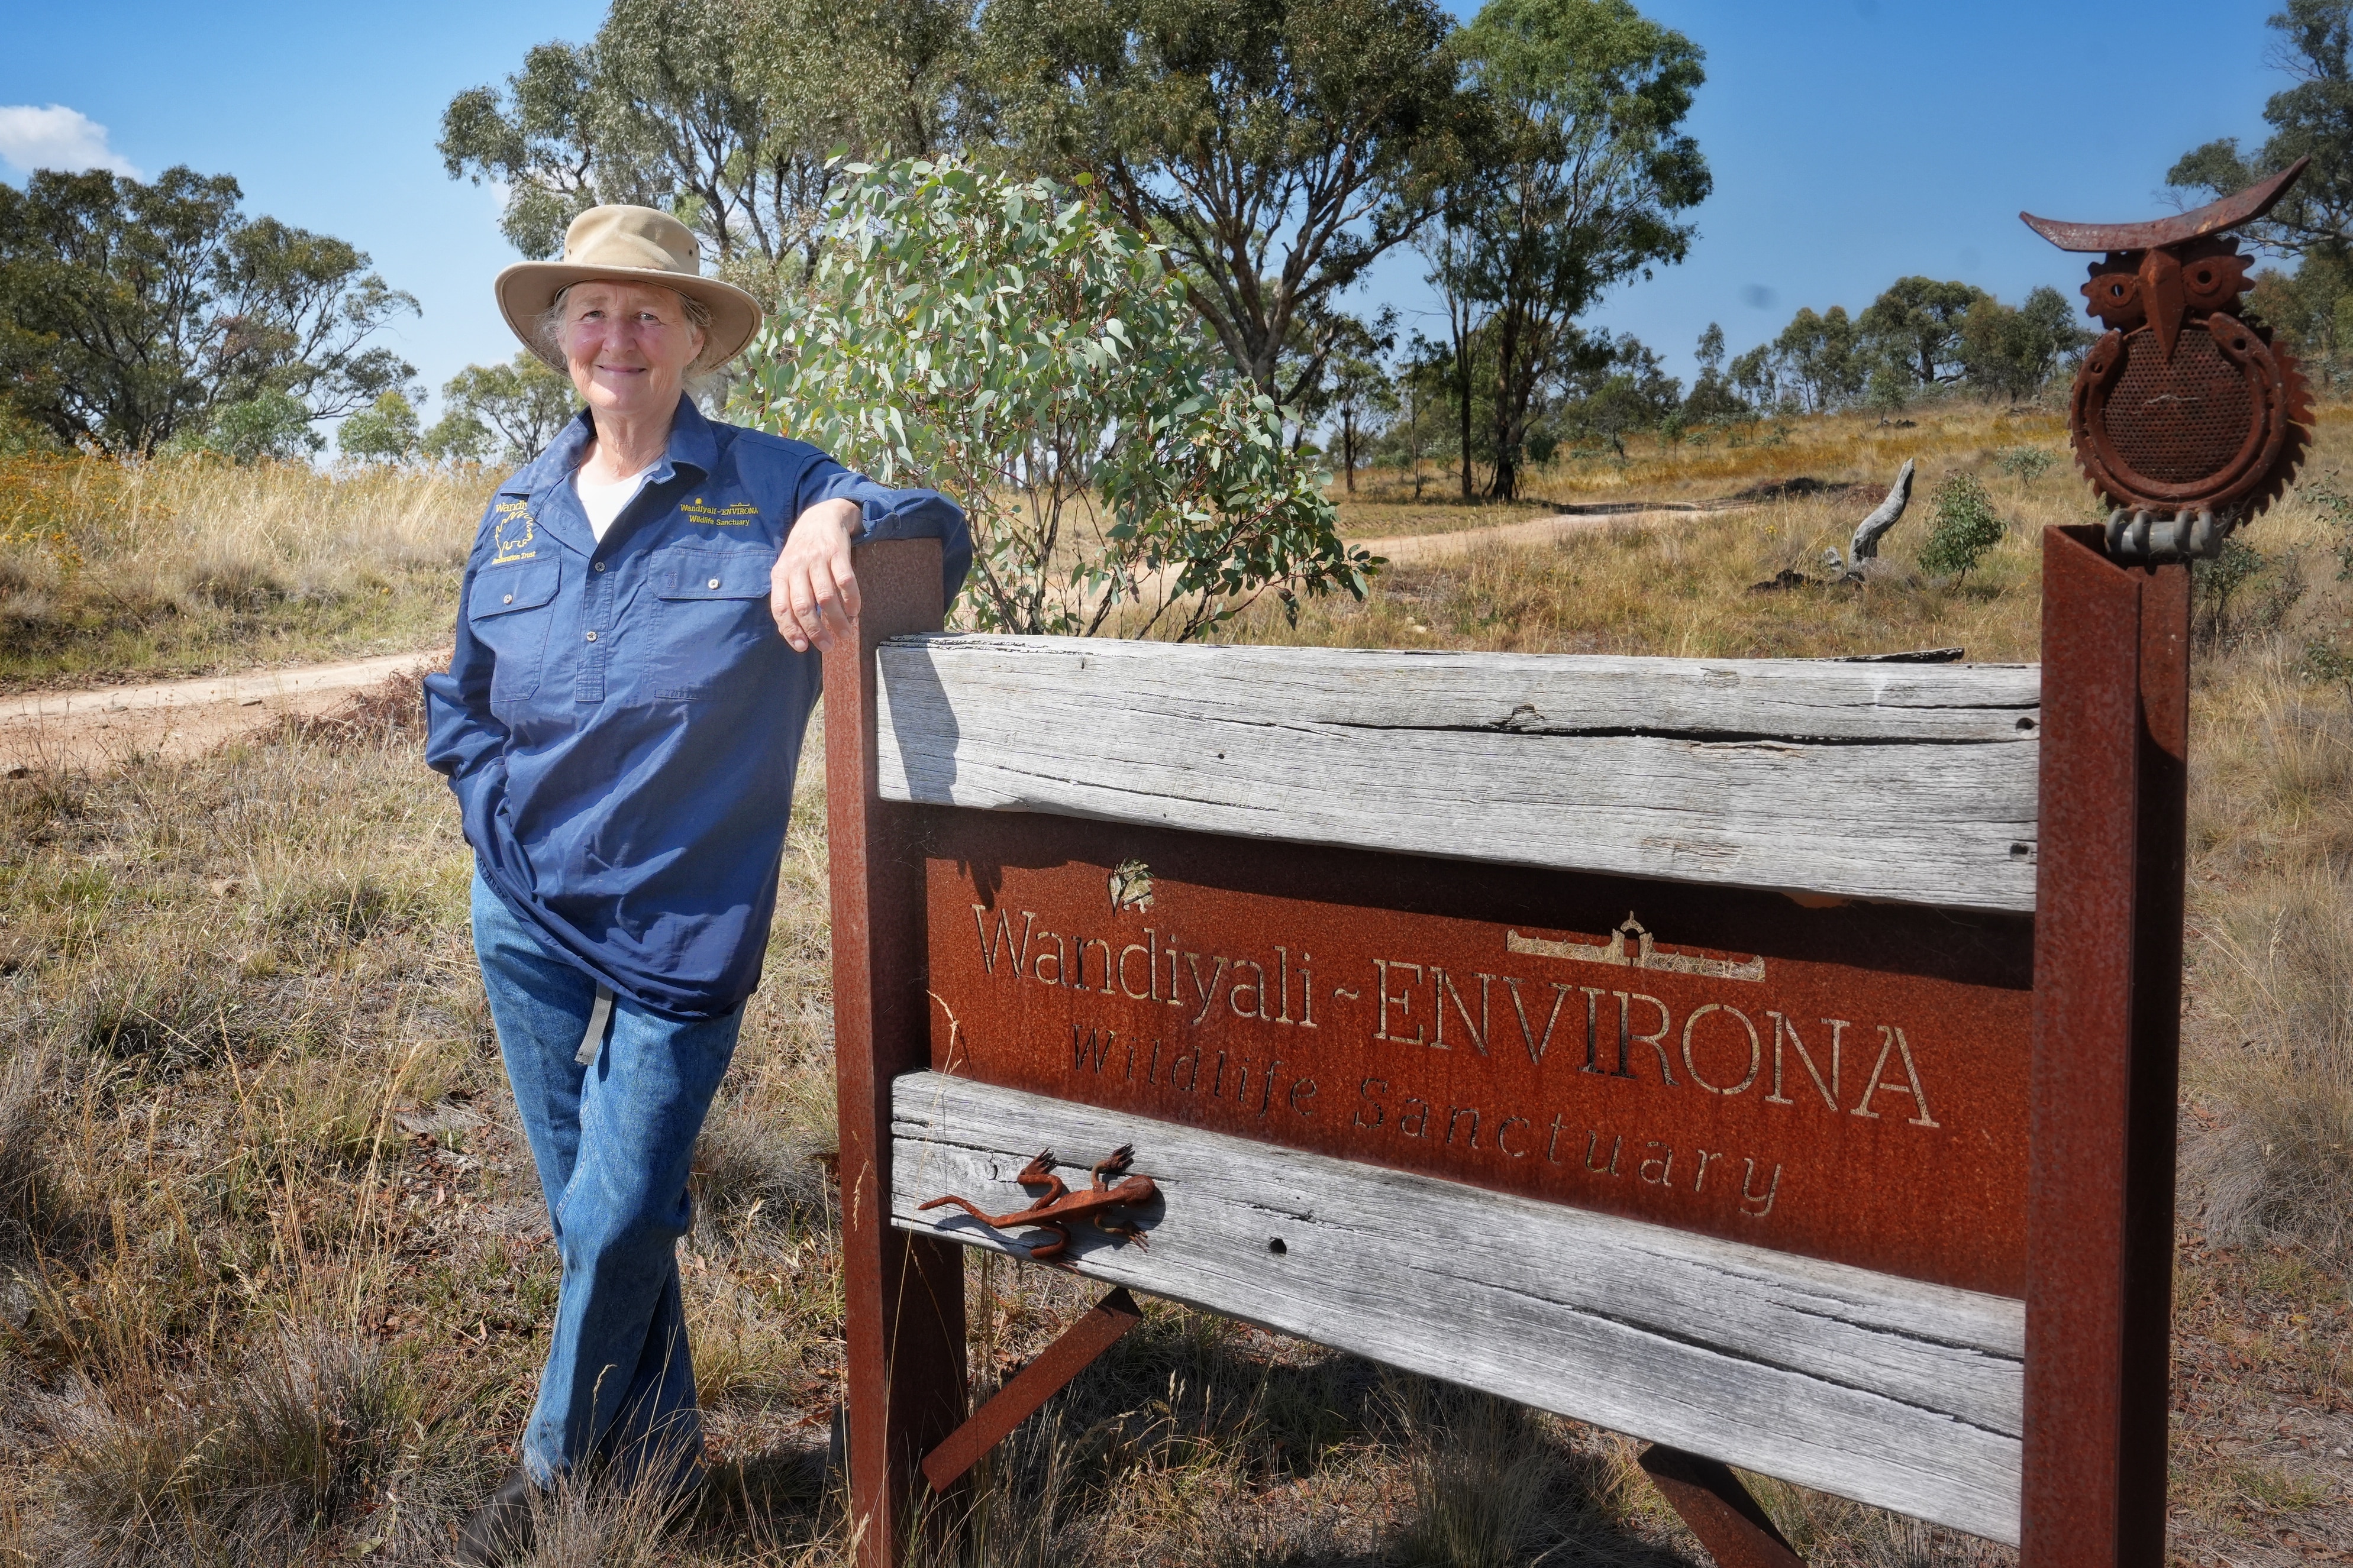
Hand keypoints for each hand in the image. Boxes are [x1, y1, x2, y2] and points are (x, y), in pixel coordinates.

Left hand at [770, 499, 863, 652]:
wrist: (821, 516)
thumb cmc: (803, 551)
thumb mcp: (787, 570)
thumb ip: (788, 597)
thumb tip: (793, 633)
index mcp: (780, 573)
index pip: (781, 607)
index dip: (790, 630)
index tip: (803, 647)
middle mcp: (796, 566)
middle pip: (804, 606)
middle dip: (816, 631)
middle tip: (828, 646)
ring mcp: (817, 559)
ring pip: (826, 597)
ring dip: (837, 620)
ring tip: (845, 633)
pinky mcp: (838, 552)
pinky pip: (846, 581)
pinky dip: (852, 600)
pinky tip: (855, 612)